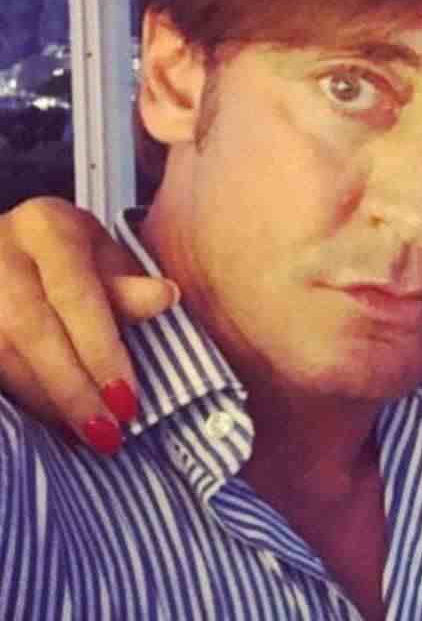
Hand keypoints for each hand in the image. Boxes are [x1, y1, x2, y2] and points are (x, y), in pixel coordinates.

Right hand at [0, 198, 177, 453]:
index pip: (75, 295)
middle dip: (73, 387)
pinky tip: (51, 423)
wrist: (11, 246)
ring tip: (86, 434)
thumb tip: (166, 297)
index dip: (101, 351)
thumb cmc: (72, 256)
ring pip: (1, 351)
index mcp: (46, 225)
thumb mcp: (106, 259)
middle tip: (108, 431)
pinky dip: (23, 398)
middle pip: (31, 328)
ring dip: (46, 401)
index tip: (127, 400)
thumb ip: (128, 286)